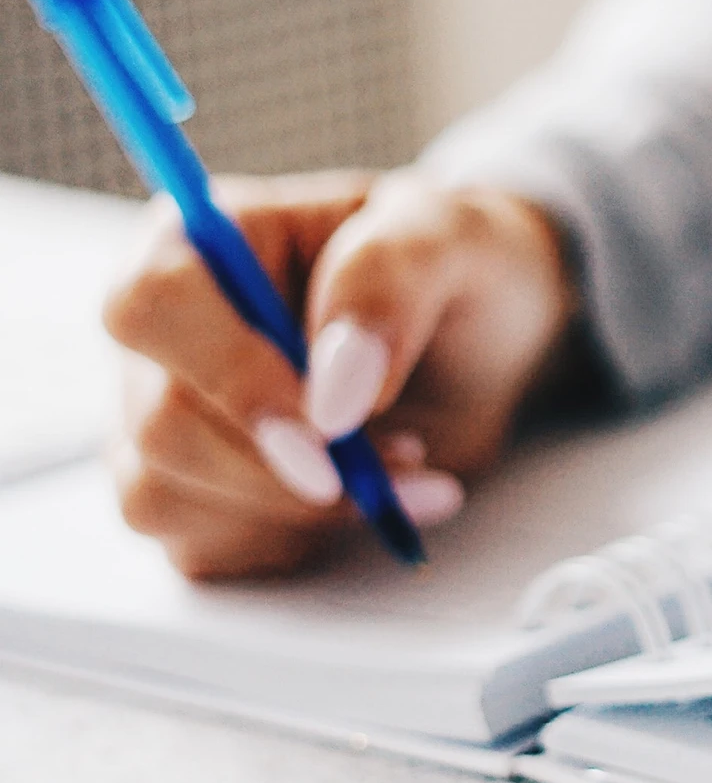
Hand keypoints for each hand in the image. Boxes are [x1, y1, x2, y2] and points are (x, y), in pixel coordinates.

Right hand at [103, 169, 577, 578]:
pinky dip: (295, 540)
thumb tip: (332, 394)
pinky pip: (198, 546)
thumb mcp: (452, 236)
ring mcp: (167, 415)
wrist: (488, 338)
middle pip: (160, 422)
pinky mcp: (193, 491)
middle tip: (407, 455)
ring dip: (300, 509)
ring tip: (405, 463)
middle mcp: (167, 331)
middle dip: (286, 466)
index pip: (152, 305)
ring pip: (165, 496)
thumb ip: (387, 284)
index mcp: (204, 238)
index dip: (230, 375)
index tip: (332, 424)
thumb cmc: (459, 266)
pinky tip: (368, 500)